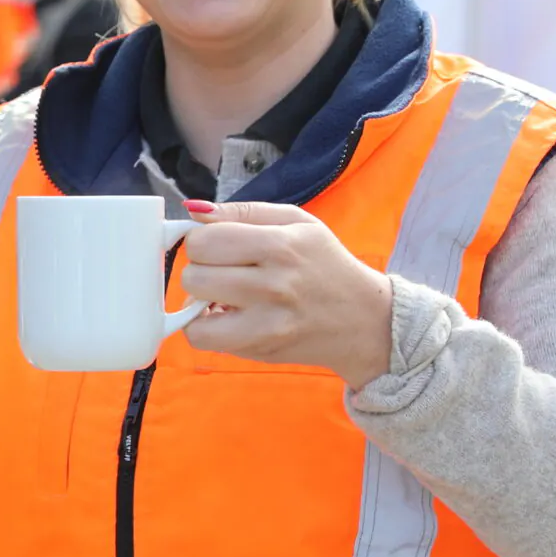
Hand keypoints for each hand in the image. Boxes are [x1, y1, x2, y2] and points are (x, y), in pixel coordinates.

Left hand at [178, 200, 394, 387]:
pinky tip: (225, 317)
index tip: (218, 246)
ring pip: (192, 309)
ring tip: (224, 295)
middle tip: (224, 272)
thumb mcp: (296, 222)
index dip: (202, 241)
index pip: (203, 241)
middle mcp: (273, 284)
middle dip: (201, 270)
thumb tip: (193, 209)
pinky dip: (205, 328)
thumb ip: (243, 212)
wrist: (363, 319)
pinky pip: (203, 339)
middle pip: (193, 275)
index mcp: (281, 245)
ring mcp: (265, 321)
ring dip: (199, 300)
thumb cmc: (325, 264)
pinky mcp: (260, 347)